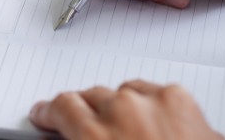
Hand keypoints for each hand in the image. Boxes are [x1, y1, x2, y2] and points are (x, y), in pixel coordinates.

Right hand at [29, 80, 223, 139]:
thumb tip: (75, 136)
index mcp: (97, 138)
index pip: (62, 106)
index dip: (50, 111)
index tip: (46, 113)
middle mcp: (121, 111)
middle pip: (90, 95)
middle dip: (86, 111)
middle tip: (91, 129)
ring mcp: (150, 99)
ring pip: (120, 91)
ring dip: (119, 107)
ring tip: (131, 132)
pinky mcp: (178, 96)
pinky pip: (149, 91)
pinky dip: (147, 104)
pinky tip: (154, 124)